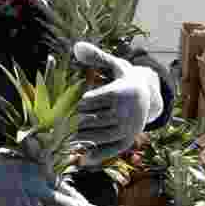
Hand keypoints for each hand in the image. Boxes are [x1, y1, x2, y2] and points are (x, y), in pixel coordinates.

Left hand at [74, 42, 163, 165]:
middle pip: (90, 120)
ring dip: (79, 138)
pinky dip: (96, 156)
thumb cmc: (124, 79)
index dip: (73, 104)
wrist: (149, 96)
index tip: (64, 106)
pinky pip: (111, 150)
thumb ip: (95, 56)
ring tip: (64, 138)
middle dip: (72, 123)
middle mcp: (126, 111)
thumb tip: (76, 46)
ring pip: (97, 135)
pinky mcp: (129, 140)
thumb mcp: (114, 65)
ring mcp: (129, 128)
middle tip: (56, 125)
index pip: (88, 101)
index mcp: (120, 92)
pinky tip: (82, 159)